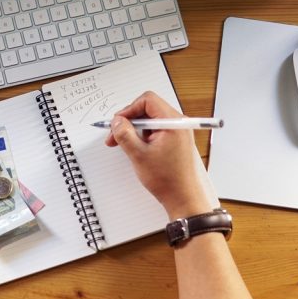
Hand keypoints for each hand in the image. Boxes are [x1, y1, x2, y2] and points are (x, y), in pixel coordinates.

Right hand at [105, 91, 212, 218]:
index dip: (129, 109)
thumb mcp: (138, 155)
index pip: (148, 100)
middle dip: (129, 120)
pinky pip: (155, 130)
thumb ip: (125, 134)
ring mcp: (177, 132)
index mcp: (173, 123)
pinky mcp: (175, 140)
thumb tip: (117, 121)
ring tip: (124, 144)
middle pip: (148, 109)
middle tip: (115, 135)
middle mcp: (177, 124)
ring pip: (150, 120)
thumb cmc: (167, 179)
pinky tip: (134, 147)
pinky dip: (142, 136)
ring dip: (134, 129)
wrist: (182, 198)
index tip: (118, 123)